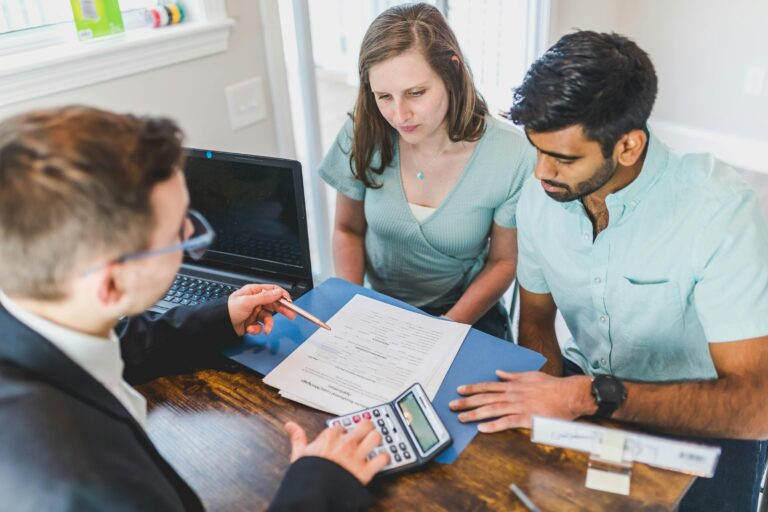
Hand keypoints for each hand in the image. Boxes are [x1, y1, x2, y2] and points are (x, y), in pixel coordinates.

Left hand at [227, 284, 295, 335]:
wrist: (220, 324)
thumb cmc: (229, 309)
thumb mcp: (248, 301)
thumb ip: (265, 297)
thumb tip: (278, 292)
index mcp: (254, 292)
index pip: (273, 291)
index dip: (282, 296)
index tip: (290, 302)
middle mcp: (256, 301)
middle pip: (274, 304)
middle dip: (282, 310)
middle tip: (291, 315)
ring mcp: (255, 312)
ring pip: (268, 318)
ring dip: (268, 325)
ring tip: (266, 330)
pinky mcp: (253, 322)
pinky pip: (261, 326)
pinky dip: (257, 329)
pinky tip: (251, 328)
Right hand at [284, 420, 389, 484]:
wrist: (313, 494)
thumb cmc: (306, 475)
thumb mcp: (298, 454)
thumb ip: (297, 437)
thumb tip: (289, 425)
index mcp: (330, 437)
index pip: (342, 425)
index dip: (344, 431)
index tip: (343, 436)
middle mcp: (345, 444)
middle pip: (365, 424)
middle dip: (367, 427)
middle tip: (366, 432)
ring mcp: (356, 457)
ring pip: (375, 437)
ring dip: (377, 440)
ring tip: (375, 443)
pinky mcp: (365, 472)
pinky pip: (382, 459)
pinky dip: (384, 459)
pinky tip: (380, 460)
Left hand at [448, 371, 594, 432]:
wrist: (570, 394)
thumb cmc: (553, 386)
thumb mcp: (531, 376)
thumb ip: (513, 376)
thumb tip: (499, 373)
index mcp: (513, 386)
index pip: (488, 386)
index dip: (472, 388)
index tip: (459, 390)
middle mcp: (513, 395)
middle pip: (485, 398)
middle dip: (467, 402)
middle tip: (451, 405)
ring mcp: (519, 406)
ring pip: (492, 410)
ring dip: (475, 414)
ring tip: (461, 418)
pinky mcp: (527, 418)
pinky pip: (507, 422)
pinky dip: (494, 425)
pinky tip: (482, 429)